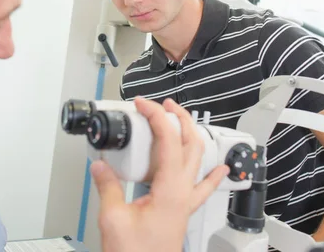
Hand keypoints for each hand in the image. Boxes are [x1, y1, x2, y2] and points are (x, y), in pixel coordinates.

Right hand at [91, 97, 229, 251]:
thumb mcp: (113, 218)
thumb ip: (108, 187)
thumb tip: (101, 165)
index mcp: (170, 190)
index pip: (168, 140)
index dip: (156, 116)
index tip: (142, 105)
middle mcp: (183, 193)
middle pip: (191, 143)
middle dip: (180, 118)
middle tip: (163, 105)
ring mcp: (186, 201)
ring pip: (198, 159)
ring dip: (191, 135)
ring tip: (180, 121)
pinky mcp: (182, 209)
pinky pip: (205, 187)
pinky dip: (214, 174)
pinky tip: (222, 168)